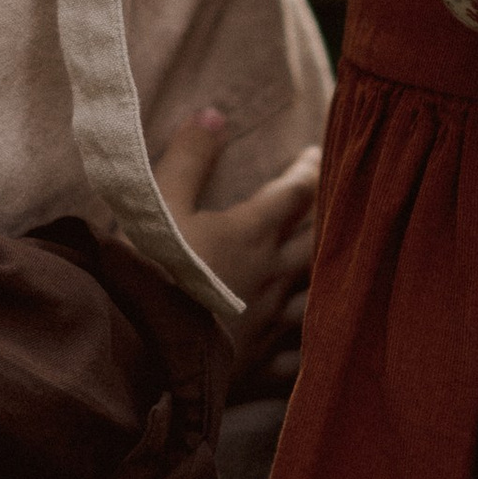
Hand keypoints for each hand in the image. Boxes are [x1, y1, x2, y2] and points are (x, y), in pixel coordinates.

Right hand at [154, 107, 320, 399]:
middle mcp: (271, 275)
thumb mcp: (157, 204)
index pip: (295, 192)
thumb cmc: (148, 272)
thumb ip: (189, 157)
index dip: (309, 168)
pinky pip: (299, 356)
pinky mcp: (261, 365)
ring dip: (330, 276)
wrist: (140, 354)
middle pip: (317, 240)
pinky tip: (321, 344)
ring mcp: (270, 324)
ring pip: (317, 295)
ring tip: (337, 265)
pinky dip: (312, 344)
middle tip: (338, 200)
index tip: (316, 154)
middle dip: (329, 215)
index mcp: (250, 234)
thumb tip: (215, 113)